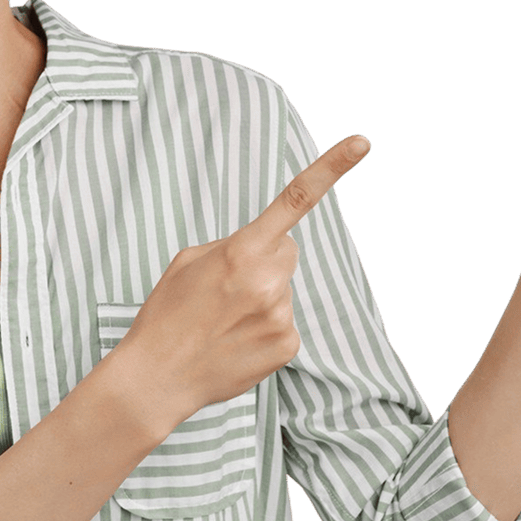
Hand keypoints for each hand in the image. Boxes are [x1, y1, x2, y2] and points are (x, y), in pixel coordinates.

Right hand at [117, 135, 372, 426]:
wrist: (157, 377)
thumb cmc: (168, 314)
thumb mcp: (188, 262)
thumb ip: (232, 246)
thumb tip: (264, 251)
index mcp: (241, 251)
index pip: (294, 200)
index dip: (331, 168)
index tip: (362, 142)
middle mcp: (268, 280)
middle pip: (285, 252)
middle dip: (263, 261)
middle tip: (225, 289)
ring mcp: (281, 315)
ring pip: (282, 289)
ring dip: (260, 298)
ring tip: (223, 321)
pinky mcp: (287, 346)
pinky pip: (284, 322)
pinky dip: (263, 328)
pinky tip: (235, 341)